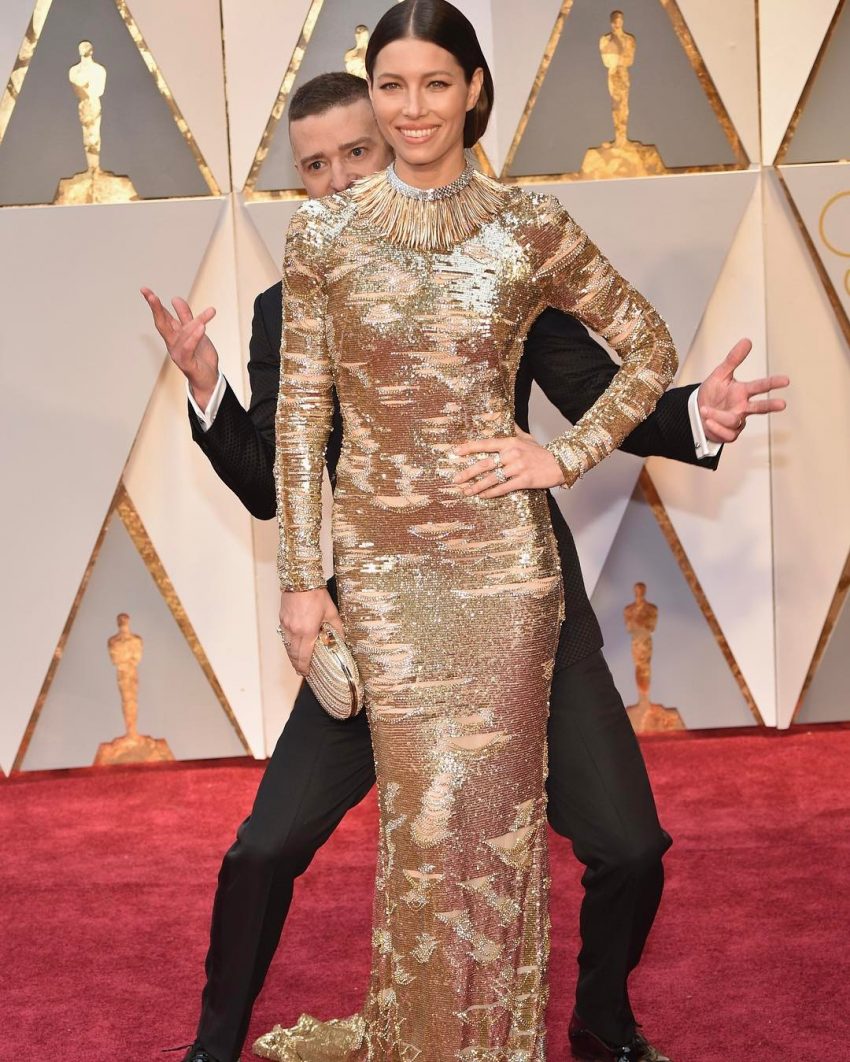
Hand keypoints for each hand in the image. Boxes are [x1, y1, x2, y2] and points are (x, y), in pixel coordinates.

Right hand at [140, 288, 219, 409]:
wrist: (209, 378)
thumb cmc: (200, 356)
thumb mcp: (195, 331)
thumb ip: (186, 316)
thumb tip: (175, 298)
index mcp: (174, 334)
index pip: (163, 316)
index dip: (155, 304)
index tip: (145, 290)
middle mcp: (173, 343)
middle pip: (162, 324)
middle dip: (156, 309)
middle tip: (150, 295)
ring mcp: (178, 353)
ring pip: (181, 335)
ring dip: (191, 324)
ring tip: (201, 317)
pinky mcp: (187, 363)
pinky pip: (188, 349)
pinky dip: (194, 339)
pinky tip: (201, 328)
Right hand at [278, 586, 342, 676]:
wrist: (301, 580)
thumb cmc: (316, 594)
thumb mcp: (331, 612)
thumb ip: (336, 627)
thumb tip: (341, 638)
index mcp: (307, 631)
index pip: (304, 655)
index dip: (304, 667)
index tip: (306, 673)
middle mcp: (294, 630)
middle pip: (293, 654)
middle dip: (297, 665)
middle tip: (302, 672)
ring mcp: (286, 625)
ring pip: (287, 646)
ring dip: (292, 656)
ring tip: (297, 663)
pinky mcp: (282, 619)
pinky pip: (284, 637)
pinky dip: (288, 645)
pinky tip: (293, 647)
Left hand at [453, 426, 565, 497]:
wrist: (561, 463)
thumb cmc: (542, 452)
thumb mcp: (527, 438)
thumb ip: (513, 430)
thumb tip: (504, 419)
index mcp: (511, 442)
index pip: (486, 444)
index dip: (470, 448)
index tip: (456, 452)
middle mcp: (512, 454)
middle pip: (485, 464)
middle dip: (468, 473)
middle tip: (456, 479)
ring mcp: (518, 468)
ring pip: (492, 478)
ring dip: (477, 486)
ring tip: (466, 491)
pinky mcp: (524, 481)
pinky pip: (504, 488)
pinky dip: (492, 493)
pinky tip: (483, 496)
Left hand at [698, 338, 788, 443]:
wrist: (697, 413)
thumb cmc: (712, 394)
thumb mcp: (719, 375)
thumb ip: (733, 359)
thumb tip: (747, 341)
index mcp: (742, 392)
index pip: (760, 386)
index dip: (772, 383)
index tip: (786, 380)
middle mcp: (743, 407)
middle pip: (760, 407)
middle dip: (770, 405)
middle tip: (782, 404)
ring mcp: (738, 421)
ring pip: (735, 421)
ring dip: (719, 416)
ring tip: (705, 411)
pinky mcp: (730, 434)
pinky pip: (727, 434)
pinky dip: (717, 428)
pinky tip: (708, 422)